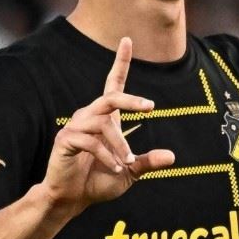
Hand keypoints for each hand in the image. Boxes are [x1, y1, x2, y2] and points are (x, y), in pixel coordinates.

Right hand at [44, 37, 174, 211]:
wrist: (70, 199)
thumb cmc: (97, 181)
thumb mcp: (129, 171)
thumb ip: (146, 162)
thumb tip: (172, 157)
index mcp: (105, 118)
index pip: (113, 84)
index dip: (121, 62)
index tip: (127, 40)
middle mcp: (89, 116)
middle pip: (110, 97)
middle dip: (131, 100)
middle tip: (150, 107)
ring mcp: (75, 126)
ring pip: (102, 123)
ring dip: (119, 143)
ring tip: (127, 161)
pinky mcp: (65, 140)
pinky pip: (91, 141)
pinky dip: (107, 156)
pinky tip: (116, 168)